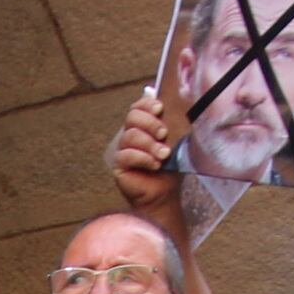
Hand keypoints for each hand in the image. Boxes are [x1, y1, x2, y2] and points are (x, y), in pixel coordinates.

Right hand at [110, 89, 180, 216]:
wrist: (165, 192)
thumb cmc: (171, 165)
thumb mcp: (176, 139)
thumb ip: (171, 120)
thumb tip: (166, 102)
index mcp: (143, 125)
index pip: (138, 107)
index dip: (147, 104)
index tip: (160, 109)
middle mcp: (130, 134)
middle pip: (132, 117)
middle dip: (150, 123)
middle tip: (164, 134)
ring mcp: (122, 149)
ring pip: (130, 136)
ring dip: (149, 144)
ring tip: (163, 155)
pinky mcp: (118, 165)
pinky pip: (126, 155)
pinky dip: (143, 158)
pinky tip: (155, 165)